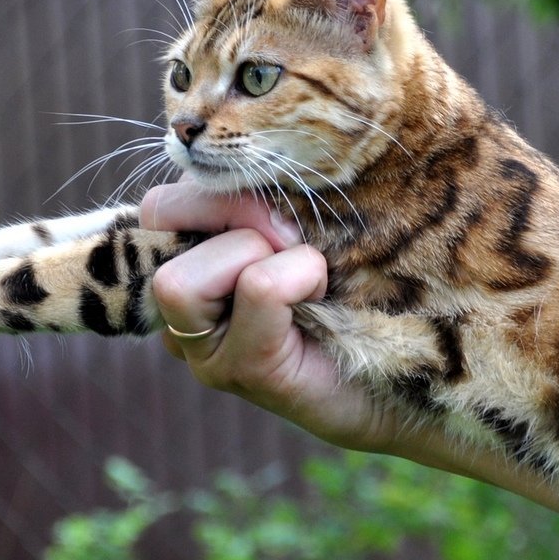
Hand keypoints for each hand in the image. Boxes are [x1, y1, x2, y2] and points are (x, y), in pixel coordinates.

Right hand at [140, 183, 398, 452]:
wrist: (399, 377)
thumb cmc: (351, 296)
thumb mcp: (301, 234)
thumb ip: (261, 206)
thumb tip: (243, 182)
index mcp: (187, 270)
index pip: (159, 207)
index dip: (212, 191)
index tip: (274, 215)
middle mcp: (178, 315)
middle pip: (162, 224)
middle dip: (238, 212)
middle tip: (294, 241)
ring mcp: (202, 351)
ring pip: (189, 274)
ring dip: (263, 254)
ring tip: (310, 283)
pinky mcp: (243, 370)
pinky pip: (259, 287)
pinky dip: (299, 276)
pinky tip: (323, 302)